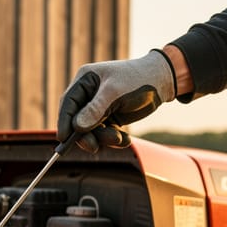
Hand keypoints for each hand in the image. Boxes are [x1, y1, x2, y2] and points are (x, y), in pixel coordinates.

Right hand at [57, 49, 175, 150]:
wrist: (163, 81)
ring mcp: (99, 106)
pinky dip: (113, 139)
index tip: (63, 139)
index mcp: (85, 80)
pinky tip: (126, 139)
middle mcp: (89, 94)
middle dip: (87, 135)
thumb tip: (76, 127)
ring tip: (120, 139)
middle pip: (77, 120)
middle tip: (94, 147)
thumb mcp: (116, 92)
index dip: (64, 122)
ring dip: (104, 138)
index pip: (68, 103)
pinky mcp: (110, 116)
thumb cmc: (139, 79)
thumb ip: (95, 109)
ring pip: (91, 130)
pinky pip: (104, 133)